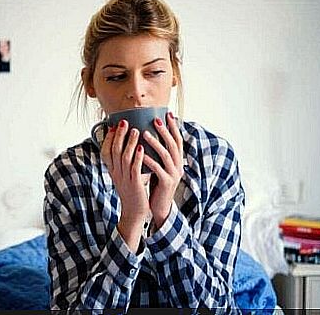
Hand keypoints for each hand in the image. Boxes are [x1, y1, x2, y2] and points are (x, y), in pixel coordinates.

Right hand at [100, 119, 148, 251]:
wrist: (134, 212)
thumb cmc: (133, 191)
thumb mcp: (125, 175)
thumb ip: (127, 162)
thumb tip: (133, 145)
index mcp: (113, 170)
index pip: (106, 151)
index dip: (109, 138)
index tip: (113, 125)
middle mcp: (116, 173)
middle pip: (115, 151)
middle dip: (119, 135)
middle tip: (124, 121)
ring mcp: (125, 179)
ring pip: (125, 157)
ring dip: (129, 143)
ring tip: (135, 130)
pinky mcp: (135, 184)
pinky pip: (135, 169)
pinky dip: (138, 157)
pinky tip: (141, 148)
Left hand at [142, 112, 183, 228]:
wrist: (159, 206)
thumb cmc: (157, 184)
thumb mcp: (160, 166)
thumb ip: (159, 153)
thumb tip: (150, 135)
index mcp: (177, 160)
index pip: (178, 140)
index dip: (174, 127)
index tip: (168, 114)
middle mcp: (178, 166)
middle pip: (174, 144)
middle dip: (165, 130)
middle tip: (155, 119)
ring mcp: (174, 174)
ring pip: (166, 155)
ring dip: (155, 142)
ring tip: (144, 133)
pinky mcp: (167, 183)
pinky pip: (158, 169)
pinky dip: (150, 160)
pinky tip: (141, 153)